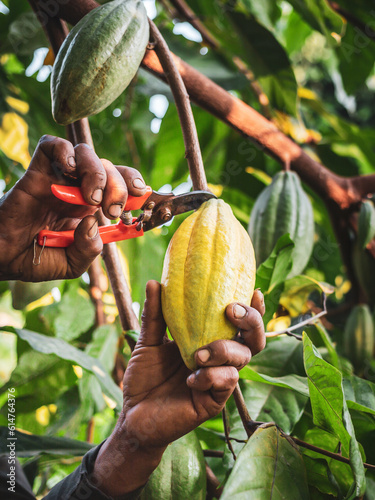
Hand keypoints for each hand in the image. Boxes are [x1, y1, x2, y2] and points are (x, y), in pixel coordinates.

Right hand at [0, 135, 146, 281]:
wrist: (3, 258)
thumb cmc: (36, 259)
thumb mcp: (72, 264)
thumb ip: (89, 249)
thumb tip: (94, 220)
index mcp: (91, 208)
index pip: (121, 186)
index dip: (135, 186)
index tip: (144, 196)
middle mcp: (78, 190)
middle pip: (109, 169)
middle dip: (120, 185)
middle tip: (114, 209)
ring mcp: (58, 179)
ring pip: (86, 153)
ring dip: (97, 172)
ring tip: (91, 198)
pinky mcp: (36, 172)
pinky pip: (51, 145)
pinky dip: (64, 150)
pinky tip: (67, 168)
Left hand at [93, 280, 265, 495]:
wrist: (133, 413)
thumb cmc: (145, 377)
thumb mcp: (148, 342)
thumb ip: (155, 315)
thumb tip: (155, 282)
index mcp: (209, 341)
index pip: (238, 324)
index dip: (252, 309)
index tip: (253, 291)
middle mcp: (220, 360)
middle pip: (253, 339)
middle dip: (251, 322)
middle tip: (231, 311)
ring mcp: (219, 380)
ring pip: (242, 358)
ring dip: (223, 350)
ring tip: (197, 354)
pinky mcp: (214, 401)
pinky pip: (227, 382)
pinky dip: (211, 376)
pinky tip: (191, 379)